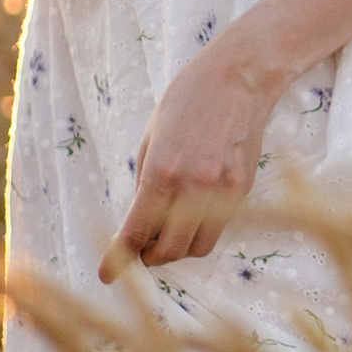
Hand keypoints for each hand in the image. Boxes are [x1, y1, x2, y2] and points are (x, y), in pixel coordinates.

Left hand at [101, 42, 284, 282]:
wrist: (238, 76)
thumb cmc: (186, 101)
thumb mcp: (150, 140)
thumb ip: (146, 184)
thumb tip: (141, 222)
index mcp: (161, 172)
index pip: (136, 232)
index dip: (118, 259)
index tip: (106, 274)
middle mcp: (194, 187)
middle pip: (169, 249)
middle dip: (150, 258)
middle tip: (141, 252)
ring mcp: (223, 190)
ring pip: (198, 246)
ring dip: (179, 250)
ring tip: (168, 237)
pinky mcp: (244, 188)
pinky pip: (219, 226)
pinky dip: (201, 231)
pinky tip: (192, 217)